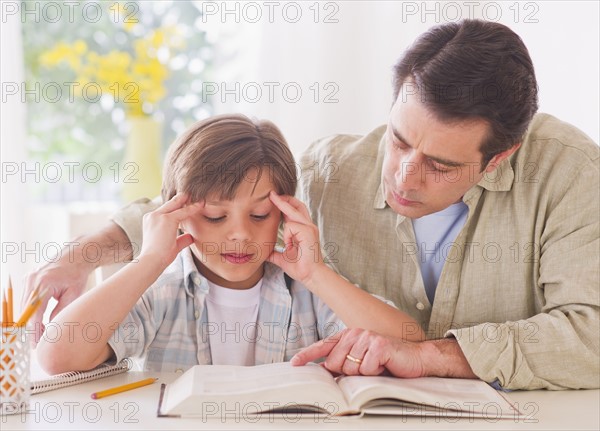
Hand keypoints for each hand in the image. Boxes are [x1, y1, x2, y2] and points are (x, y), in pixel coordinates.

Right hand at [23, 258, 93, 346]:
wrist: (75, 255)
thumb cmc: (77, 273)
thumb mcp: (73, 294)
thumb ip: (61, 310)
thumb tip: (52, 327)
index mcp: (43, 283)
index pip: (35, 313)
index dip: (34, 330)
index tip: (36, 343)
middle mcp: (32, 280)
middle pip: (26, 311)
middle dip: (32, 327)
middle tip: (39, 342)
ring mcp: (28, 279)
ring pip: (24, 306)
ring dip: (31, 319)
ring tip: (41, 332)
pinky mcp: (28, 279)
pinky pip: (26, 299)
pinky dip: (31, 310)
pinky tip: (39, 320)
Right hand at [138, 193, 203, 267]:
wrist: (151, 262)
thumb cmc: (159, 257)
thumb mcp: (171, 245)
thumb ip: (181, 239)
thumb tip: (190, 237)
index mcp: (150, 220)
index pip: (165, 210)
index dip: (177, 206)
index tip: (187, 202)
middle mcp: (152, 215)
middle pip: (170, 204)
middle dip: (182, 198)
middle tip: (194, 193)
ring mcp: (158, 216)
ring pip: (176, 205)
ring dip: (188, 200)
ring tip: (199, 196)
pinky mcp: (166, 219)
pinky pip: (183, 211)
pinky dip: (193, 208)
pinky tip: (201, 204)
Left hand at [267, 192, 323, 285]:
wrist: (310, 276)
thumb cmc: (300, 268)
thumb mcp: (282, 257)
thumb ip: (274, 253)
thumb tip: (262, 253)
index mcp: (303, 230)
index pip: (294, 211)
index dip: (285, 204)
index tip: (273, 198)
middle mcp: (308, 226)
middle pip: (298, 204)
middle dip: (285, 198)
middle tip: (272, 194)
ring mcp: (310, 228)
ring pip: (293, 211)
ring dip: (282, 206)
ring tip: (272, 197)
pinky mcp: (308, 232)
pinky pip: (291, 226)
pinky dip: (287, 236)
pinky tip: (289, 246)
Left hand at [290, 328, 424, 376]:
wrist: (416, 359)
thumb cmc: (389, 362)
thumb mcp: (363, 362)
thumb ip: (345, 362)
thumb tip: (327, 369)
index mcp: (350, 336)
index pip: (324, 345)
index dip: (307, 354)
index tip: (293, 363)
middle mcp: (355, 333)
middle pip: (335, 363)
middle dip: (348, 372)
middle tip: (367, 368)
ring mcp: (367, 337)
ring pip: (350, 368)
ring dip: (363, 373)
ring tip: (377, 367)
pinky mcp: (378, 345)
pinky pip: (366, 369)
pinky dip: (375, 373)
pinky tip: (384, 366)